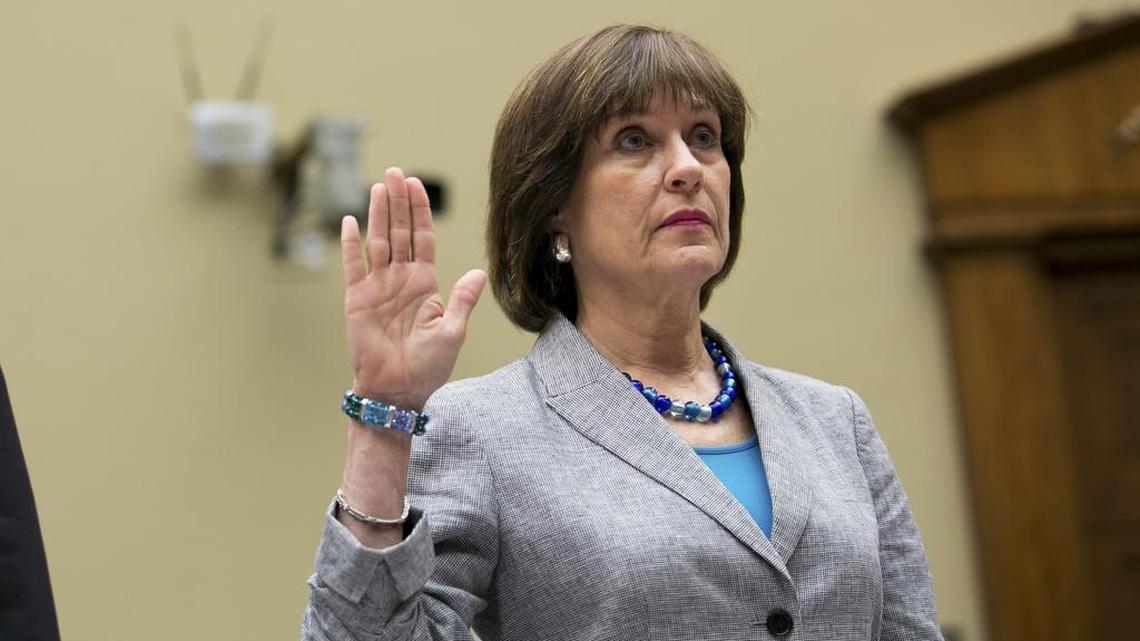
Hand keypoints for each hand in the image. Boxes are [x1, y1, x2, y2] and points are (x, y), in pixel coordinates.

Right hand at [341, 167, 486, 409]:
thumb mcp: (452, 331)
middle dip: (398, 202)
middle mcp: (400, 280)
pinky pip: (353, 266)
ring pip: (378, 241)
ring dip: (378, 214)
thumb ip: (463, 300)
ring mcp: (377, 287)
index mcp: (424, 284)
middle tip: (395, 172)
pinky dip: (351, 244)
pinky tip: (350, 221)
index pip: (422, 238)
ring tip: (379, 186)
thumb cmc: (428, 367)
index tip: (417, 185)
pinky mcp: (357, 299)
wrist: (398, 392)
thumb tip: (479, 272)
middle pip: (399, 232)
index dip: (420, 211)